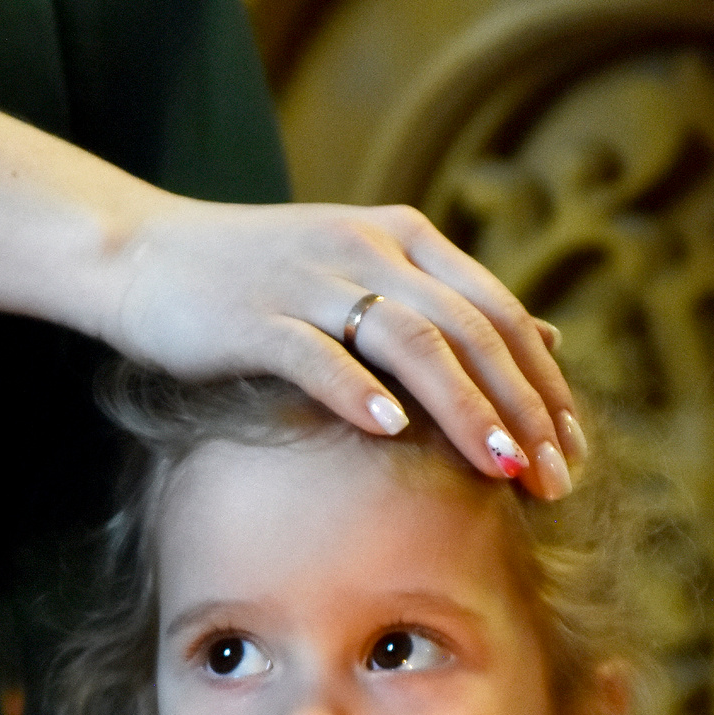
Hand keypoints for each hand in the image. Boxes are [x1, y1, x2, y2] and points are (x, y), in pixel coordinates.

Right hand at [105, 194, 580, 493]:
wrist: (142, 257)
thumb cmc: (259, 283)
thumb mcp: (366, 278)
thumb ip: (450, 305)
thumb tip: (547, 336)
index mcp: (404, 237)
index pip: (498, 311)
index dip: (542, 382)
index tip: (571, 449)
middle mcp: (368, 248)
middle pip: (468, 330)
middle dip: (517, 408)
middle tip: (549, 477)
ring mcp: (311, 278)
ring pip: (410, 341)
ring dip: (461, 406)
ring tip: (497, 466)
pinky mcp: (255, 314)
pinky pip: (318, 354)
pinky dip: (358, 392)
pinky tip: (391, 434)